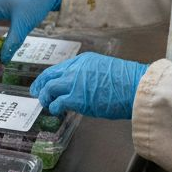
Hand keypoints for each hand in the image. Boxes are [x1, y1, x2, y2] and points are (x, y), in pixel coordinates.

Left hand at [30, 53, 147, 119]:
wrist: (135, 86)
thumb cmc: (127, 82)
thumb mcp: (105, 70)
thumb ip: (90, 76)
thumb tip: (83, 87)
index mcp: (83, 60)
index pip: (60, 67)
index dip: (48, 76)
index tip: (43, 82)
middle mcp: (76, 69)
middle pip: (50, 76)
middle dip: (40, 85)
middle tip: (36, 92)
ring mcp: (75, 82)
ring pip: (49, 88)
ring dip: (46, 97)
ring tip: (46, 104)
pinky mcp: (76, 98)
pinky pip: (58, 102)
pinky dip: (54, 107)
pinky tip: (56, 111)